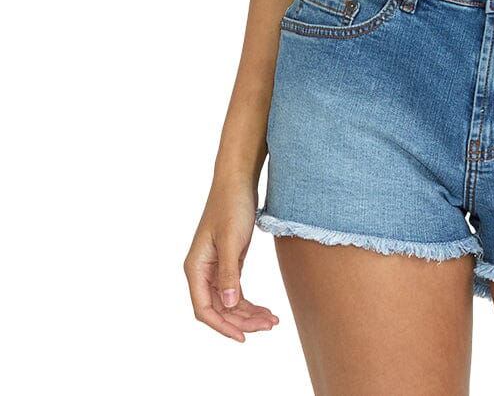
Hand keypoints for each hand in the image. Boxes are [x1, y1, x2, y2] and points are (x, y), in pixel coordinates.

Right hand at [183, 179, 279, 341]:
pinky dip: (249, 302)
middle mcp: (202, 271)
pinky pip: (236, 291)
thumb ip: (229, 272)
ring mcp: (216, 268)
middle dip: (242, 321)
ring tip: (272, 321)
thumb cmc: (231, 206)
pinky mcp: (229, 262)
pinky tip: (265, 309)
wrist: (238, 181)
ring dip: (248, 314)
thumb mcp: (231, 239)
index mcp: (196, 268)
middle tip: (268, 325)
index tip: (243, 337)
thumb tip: (228, 305)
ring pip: (229, 303)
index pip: (203, 309)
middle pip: (219, 309)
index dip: (222, 326)